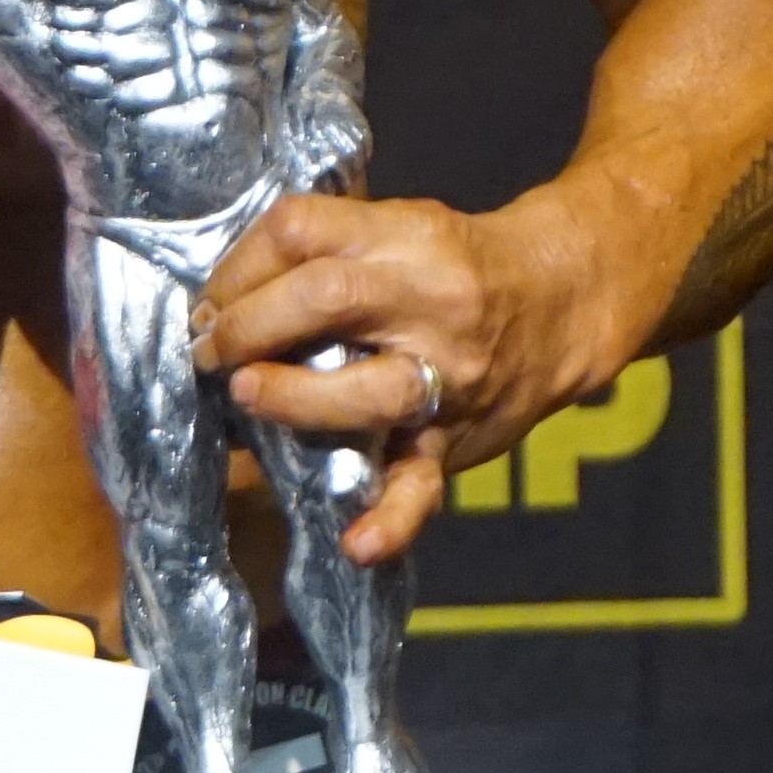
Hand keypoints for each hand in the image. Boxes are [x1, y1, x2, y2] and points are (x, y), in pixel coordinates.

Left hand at [197, 188, 602, 565]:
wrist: (563, 300)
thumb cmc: (455, 264)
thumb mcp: (397, 228)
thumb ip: (326, 252)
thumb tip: (222, 297)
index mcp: (403, 237)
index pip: (301, 230)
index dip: (238, 265)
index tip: (209, 299)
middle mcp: (426, 301)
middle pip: (324, 296)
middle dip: (248, 323)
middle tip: (209, 348)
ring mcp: (446, 374)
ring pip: (370, 388)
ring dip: (294, 397)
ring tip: (248, 397)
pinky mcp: (456, 438)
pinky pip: (422, 482)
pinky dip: (391, 519)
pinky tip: (357, 545)